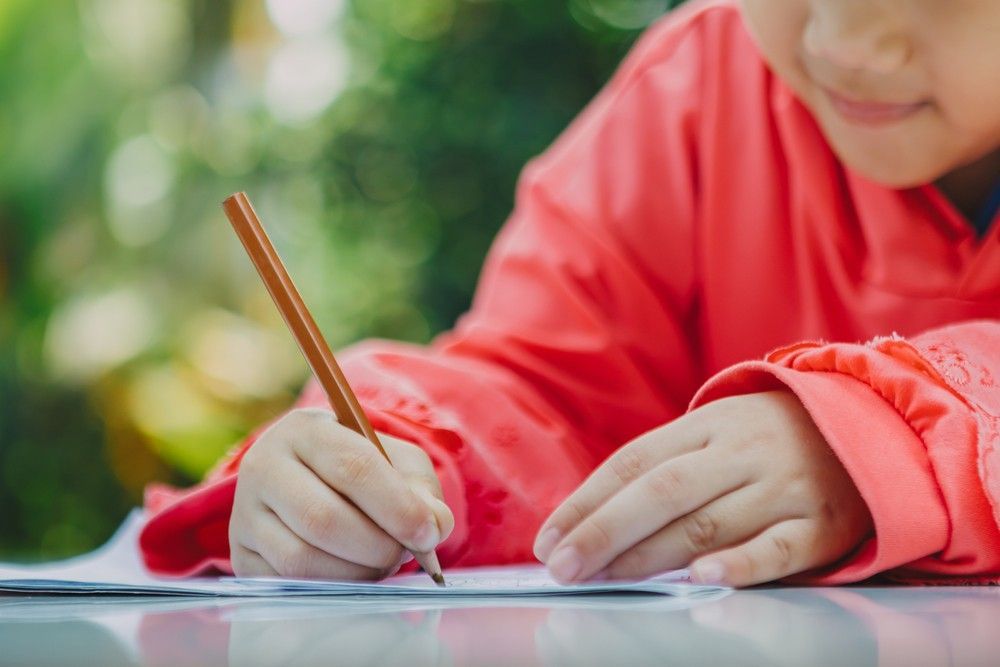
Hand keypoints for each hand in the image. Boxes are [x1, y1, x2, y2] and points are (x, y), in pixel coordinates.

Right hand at [230, 408, 453, 578]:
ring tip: (382, 562)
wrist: (305, 481)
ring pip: (303, 559)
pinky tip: (353, 574)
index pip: (353, 468)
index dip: (397, 507)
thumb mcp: (394, 461)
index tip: (428, 533)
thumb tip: (435, 525)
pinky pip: (287, 584)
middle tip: (405, 553)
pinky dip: (331, 588)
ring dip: (356, 573)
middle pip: (324, 519)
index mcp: (305, 430)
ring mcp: (245, 513)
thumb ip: (420, 489)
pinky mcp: (240, 556)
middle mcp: (263, 466)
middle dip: (378, 546)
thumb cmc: (358, 468)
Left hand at [533, 392, 871, 586]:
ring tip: (604, 578)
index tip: (548, 539)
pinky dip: (738, 564)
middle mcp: (741, 451)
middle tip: (562, 566)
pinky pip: (777, 548)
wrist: (870, 425)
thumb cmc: (769, 438)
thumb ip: (664, 465)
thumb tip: (590, 517)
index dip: (587, 502)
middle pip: (661, 492)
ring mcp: (783, 487)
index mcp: (708, 424)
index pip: (633, 462)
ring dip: (649, 555)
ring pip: (706, 523)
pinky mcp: (822, 525)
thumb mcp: (717, 430)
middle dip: (603, 531)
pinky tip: (699, 579)